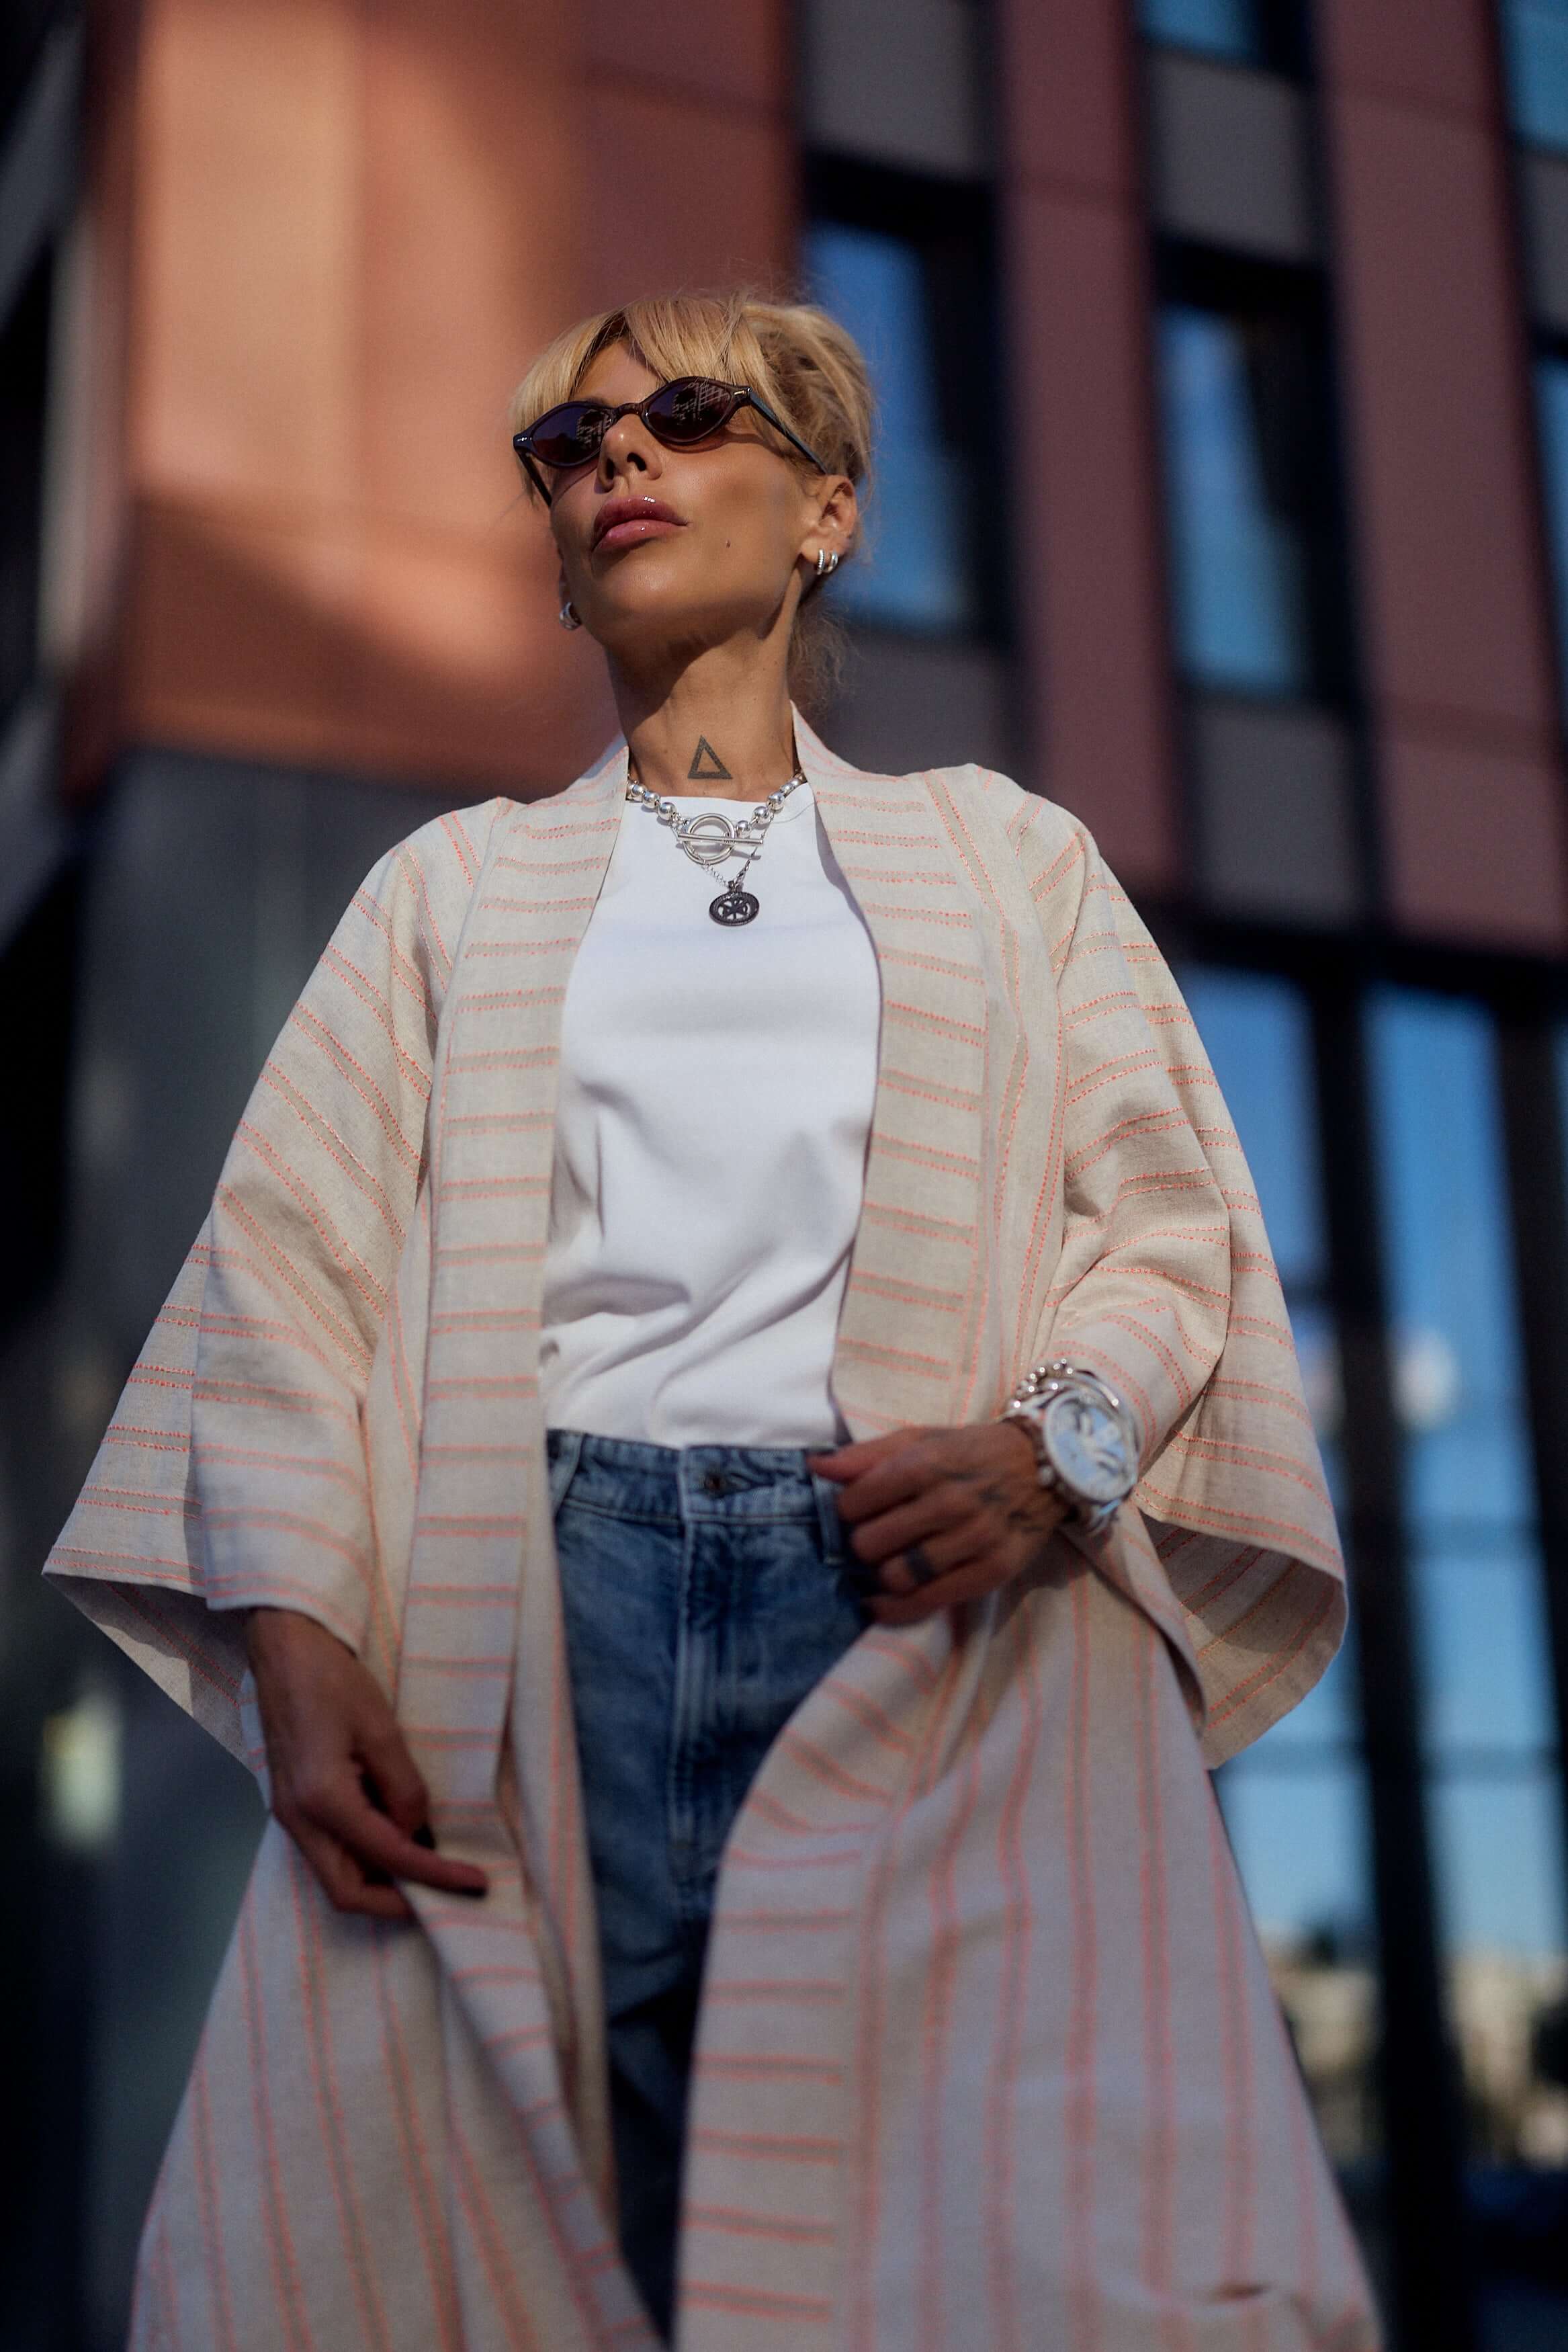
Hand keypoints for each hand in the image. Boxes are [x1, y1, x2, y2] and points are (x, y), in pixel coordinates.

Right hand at [245, 1607, 487, 1919]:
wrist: (285, 1651)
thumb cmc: (331, 1680)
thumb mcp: (382, 1729)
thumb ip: (403, 1788)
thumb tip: (417, 1831)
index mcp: (322, 1801)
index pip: (388, 1859)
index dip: (435, 1876)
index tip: (475, 1883)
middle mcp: (299, 1820)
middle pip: (347, 1892)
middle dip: (398, 1902)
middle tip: (446, 1889)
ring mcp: (291, 1815)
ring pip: (336, 1876)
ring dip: (382, 1881)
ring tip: (429, 1865)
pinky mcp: (294, 1804)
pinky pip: (331, 1850)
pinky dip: (366, 1856)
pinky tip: (399, 1837)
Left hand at [812, 1422, 1068, 1625]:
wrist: (1045, 1466)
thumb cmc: (971, 1452)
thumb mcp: (921, 1438)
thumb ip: (866, 1455)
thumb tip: (815, 1466)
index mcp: (926, 1463)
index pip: (856, 1502)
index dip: (848, 1509)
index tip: (858, 1510)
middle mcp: (950, 1502)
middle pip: (871, 1544)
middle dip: (863, 1543)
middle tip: (875, 1537)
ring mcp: (974, 1539)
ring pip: (897, 1576)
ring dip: (882, 1572)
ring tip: (889, 1560)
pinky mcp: (992, 1570)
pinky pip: (928, 1602)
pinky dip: (895, 1608)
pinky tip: (880, 1601)